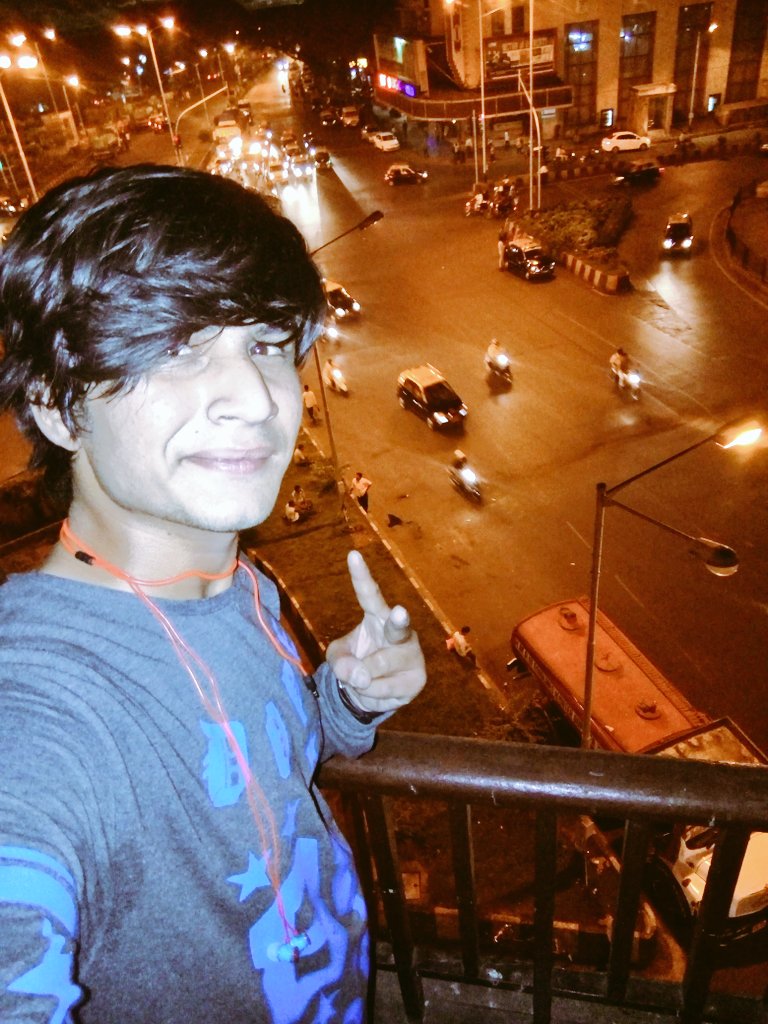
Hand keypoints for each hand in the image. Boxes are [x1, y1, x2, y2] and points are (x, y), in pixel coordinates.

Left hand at [326, 550, 425, 715]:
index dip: (361, 576)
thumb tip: (361, 677)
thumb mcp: (337, 657)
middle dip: (399, 620)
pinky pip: (385, 688)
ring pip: (380, 665)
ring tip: (362, 680)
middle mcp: (400, 631)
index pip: (369, 594)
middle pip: (397, 625)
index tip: (353, 555)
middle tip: (398, 612)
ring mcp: (412, 654)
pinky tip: (375, 690)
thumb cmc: (354, 663)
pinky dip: (371, 693)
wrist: (370, 693)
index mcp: (378, 616)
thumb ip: (340, 661)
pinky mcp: (418, 678)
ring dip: (362, 678)